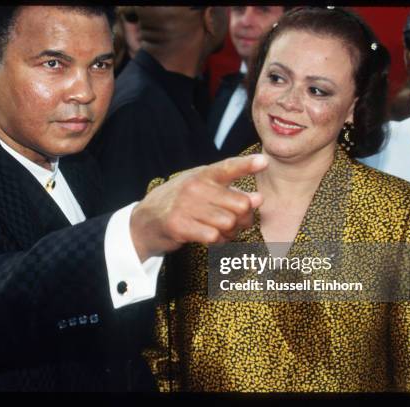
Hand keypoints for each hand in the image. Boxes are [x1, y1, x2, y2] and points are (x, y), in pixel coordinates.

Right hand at [130, 154, 267, 261]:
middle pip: (241, 204)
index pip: (228, 167)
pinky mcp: (179, 225)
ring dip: (231, 232)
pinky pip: (214, 236)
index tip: (263, 162)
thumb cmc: (180, 204)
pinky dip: (218, 241)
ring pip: (229, 223)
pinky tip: (212, 238)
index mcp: (203, 174)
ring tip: (222, 231)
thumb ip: (229, 191)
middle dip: (245, 218)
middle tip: (237, 222)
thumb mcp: (201, 188)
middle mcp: (195, 186)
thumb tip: (258, 200)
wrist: (145, 221)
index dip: (247, 165)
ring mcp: (185, 205)